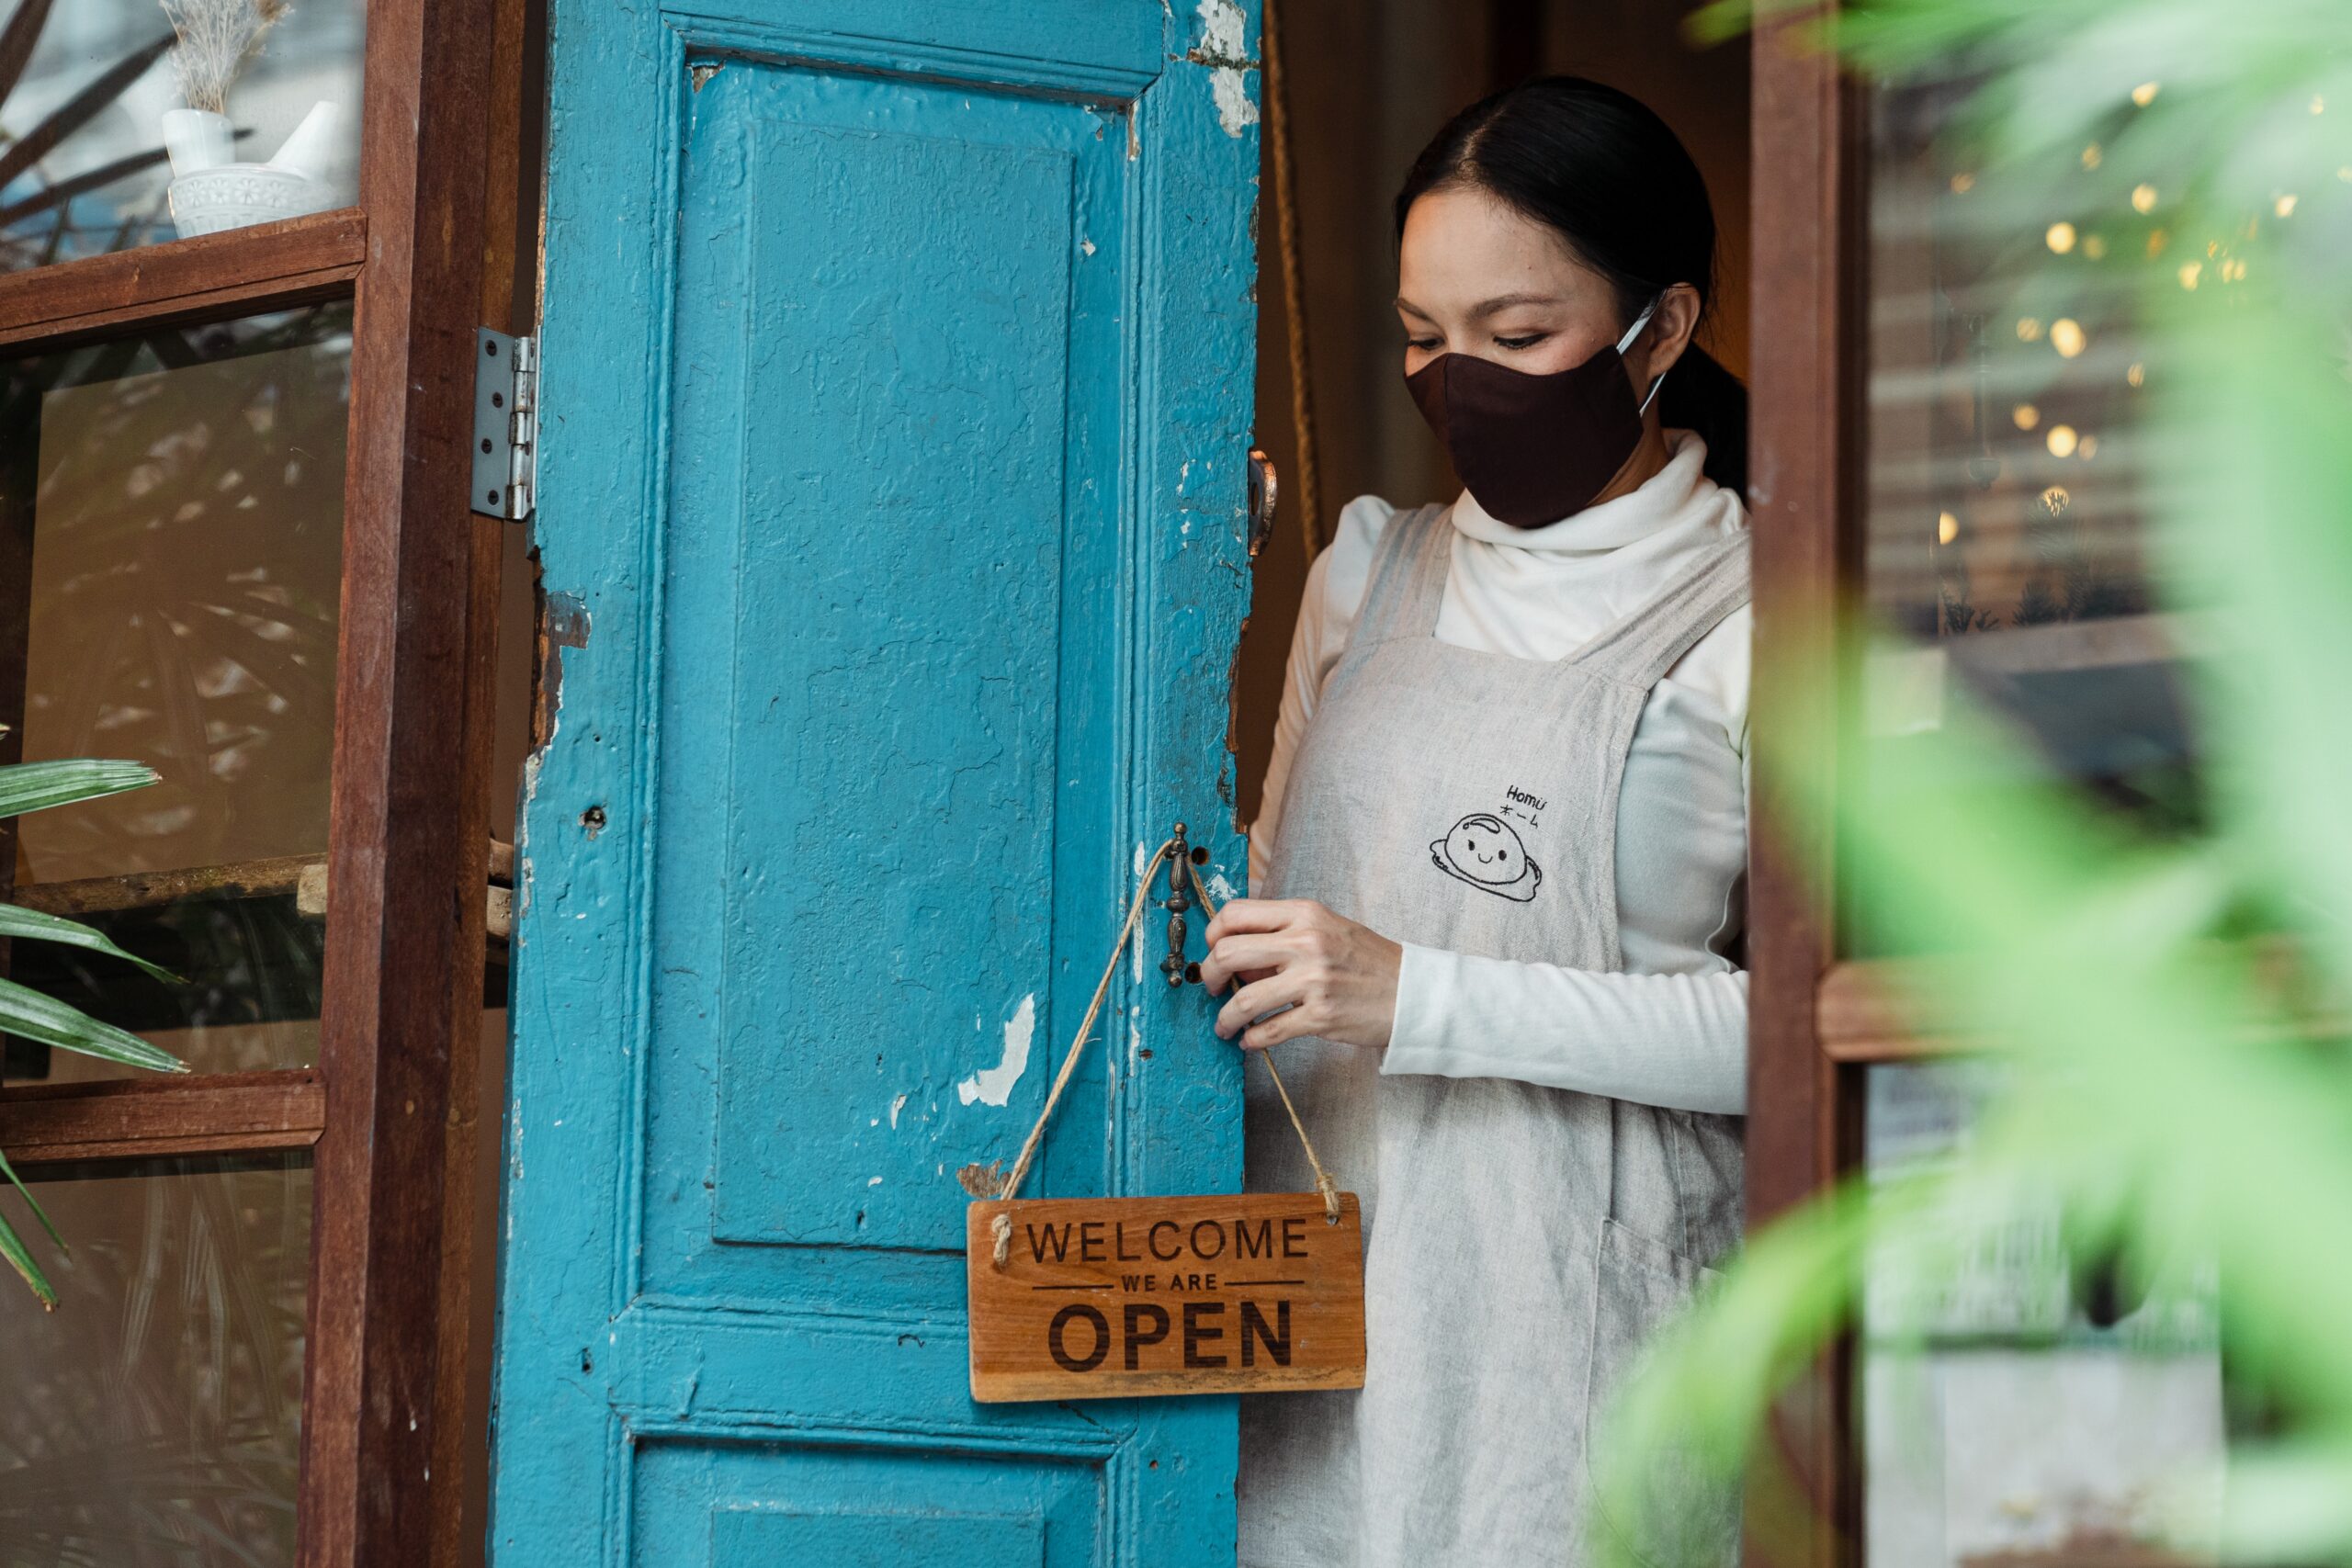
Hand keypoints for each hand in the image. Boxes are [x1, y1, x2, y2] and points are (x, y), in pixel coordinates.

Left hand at [1195, 897, 1400, 1051]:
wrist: (1411, 992)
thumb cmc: (1367, 960)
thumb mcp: (1325, 929)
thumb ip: (1281, 936)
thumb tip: (1235, 957)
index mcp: (1304, 914)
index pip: (1236, 914)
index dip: (1212, 934)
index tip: (1211, 951)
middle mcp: (1306, 942)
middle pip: (1227, 953)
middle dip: (1207, 975)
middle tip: (1210, 988)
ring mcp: (1313, 981)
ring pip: (1243, 1000)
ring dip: (1225, 1018)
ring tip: (1225, 1025)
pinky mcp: (1320, 1017)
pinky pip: (1269, 1031)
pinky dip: (1251, 1039)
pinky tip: (1250, 1040)